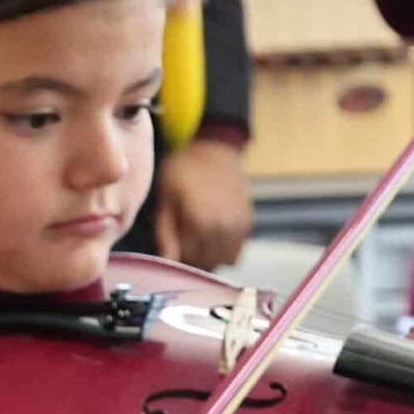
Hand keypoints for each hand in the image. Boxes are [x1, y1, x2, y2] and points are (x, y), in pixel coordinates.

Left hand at [154, 140, 252, 271]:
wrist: (216, 149)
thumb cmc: (184, 170)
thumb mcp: (166, 198)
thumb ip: (165, 233)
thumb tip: (168, 263)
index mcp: (201, 225)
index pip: (186, 261)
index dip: (175, 252)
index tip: (172, 236)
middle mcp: (224, 230)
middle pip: (204, 264)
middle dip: (192, 255)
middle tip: (184, 234)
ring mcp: (239, 229)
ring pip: (222, 262)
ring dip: (209, 255)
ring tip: (199, 235)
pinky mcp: (248, 224)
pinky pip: (236, 253)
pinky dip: (224, 249)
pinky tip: (214, 232)